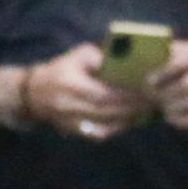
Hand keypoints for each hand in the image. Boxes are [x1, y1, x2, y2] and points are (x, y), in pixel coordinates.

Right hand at [19, 42, 148, 137]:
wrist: (35, 93)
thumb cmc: (62, 69)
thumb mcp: (78, 56)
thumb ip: (100, 57)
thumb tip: (126, 61)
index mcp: (72, 85)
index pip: (103, 93)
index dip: (125, 94)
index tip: (144, 89)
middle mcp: (71, 105)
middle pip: (107, 111)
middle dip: (132, 107)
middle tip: (152, 100)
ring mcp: (73, 121)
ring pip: (106, 124)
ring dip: (129, 119)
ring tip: (148, 110)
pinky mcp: (76, 131)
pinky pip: (101, 132)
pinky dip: (119, 128)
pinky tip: (132, 120)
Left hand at [148, 38, 187, 130]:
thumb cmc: (178, 58)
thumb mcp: (172, 49)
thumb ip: (159, 55)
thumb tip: (138, 63)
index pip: (180, 64)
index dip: (162, 74)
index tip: (147, 81)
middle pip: (187, 85)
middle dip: (166, 93)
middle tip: (150, 96)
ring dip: (172, 106)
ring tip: (159, 105)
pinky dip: (182, 120)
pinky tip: (168, 116)